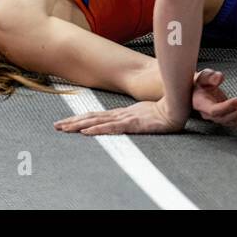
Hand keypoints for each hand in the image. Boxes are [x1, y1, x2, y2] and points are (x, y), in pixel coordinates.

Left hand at [54, 97, 184, 134]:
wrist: (180, 104)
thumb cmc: (166, 108)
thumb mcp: (148, 114)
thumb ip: (140, 117)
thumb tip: (132, 118)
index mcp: (124, 113)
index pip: (98, 116)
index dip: (81, 119)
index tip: (67, 122)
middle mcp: (122, 115)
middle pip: (93, 118)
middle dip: (73, 122)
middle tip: (56, 126)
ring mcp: (127, 118)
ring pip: (98, 122)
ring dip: (79, 126)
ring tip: (64, 129)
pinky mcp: (134, 123)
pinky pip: (113, 128)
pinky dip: (98, 129)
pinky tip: (87, 132)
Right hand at [190, 68, 236, 129]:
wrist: (200, 91)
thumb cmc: (202, 83)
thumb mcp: (203, 76)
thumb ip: (209, 76)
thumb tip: (219, 78)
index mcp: (202, 105)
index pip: (215, 111)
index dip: (228, 107)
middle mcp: (211, 116)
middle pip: (228, 119)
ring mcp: (221, 119)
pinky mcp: (229, 119)